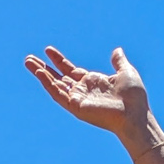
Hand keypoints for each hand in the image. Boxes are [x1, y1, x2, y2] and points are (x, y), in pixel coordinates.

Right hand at [24, 44, 153, 150]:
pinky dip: (48, 84)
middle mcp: (83, 91)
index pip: (70, 70)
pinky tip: (39, 73)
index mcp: (93, 82)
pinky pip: (58, 95)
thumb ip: (119, 61)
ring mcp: (79, 100)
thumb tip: (117, 50)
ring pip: (55, 85)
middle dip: (44, 68)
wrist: (135, 114)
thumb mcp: (126, 72)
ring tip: (28, 62)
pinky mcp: (76, 107)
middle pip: (58, 78)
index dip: (59, 60)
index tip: (48, 50)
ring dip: (41, 74)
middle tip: (29, 58)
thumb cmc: (134, 97)